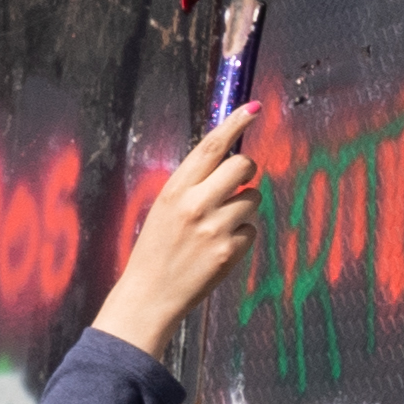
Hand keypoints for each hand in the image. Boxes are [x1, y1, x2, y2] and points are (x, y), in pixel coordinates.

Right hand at [93, 110, 265, 352]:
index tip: (254, 107)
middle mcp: (196, 204)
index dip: (234, 123)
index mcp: (175, 190)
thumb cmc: (157, 248)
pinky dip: (241, 236)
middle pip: (243, 166)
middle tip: (239, 182)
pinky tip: (218, 249)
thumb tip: (229, 160)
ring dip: (244, 208)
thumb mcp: (165, 208)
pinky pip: (252, 229)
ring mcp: (215, 228)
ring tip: (217, 227)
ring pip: (254, 199)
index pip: (210, 147)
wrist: (149, 296)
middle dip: (247, 171)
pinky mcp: (230, 250)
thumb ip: (194, 185)